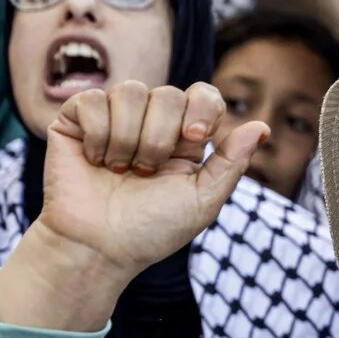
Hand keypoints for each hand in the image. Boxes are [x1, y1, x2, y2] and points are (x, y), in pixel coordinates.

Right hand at [38, 81, 264, 279]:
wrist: (100, 246)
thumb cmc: (152, 229)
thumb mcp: (203, 199)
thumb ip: (232, 162)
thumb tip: (262, 127)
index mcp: (185, 138)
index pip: (203, 95)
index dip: (202, 108)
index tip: (195, 137)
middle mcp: (151, 122)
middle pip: (168, 93)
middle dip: (160, 137)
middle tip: (146, 172)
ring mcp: (113, 118)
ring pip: (130, 91)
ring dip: (128, 138)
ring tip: (120, 170)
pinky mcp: (76, 120)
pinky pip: (92, 100)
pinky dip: (98, 135)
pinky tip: (95, 161)